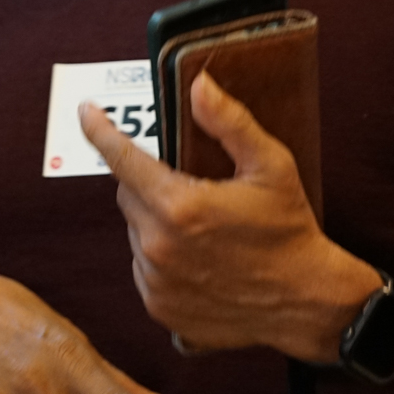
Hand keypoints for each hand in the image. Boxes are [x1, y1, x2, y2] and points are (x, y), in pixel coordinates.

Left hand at [81, 71, 382, 362]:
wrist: (306, 303)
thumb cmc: (289, 230)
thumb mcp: (270, 166)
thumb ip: (229, 122)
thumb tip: (198, 85)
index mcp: (180, 206)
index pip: (121, 158)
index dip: (99, 130)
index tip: (86, 112)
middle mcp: (158, 246)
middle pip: (128, 195)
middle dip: (149, 183)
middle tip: (191, 185)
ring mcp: (156, 282)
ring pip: (135, 232)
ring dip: (156, 222)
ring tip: (204, 229)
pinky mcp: (160, 308)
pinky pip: (143, 269)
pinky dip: (161, 257)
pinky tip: (199, 257)